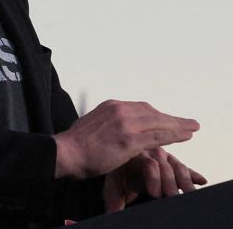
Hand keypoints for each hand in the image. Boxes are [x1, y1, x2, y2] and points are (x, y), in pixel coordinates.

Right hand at [53, 100, 198, 179]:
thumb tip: (112, 129)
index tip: (166, 120)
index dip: (157, 115)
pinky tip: (185, 136)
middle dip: (171, 118)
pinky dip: (175, 136)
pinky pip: (158, 136)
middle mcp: (119, 110)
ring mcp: (126, 124)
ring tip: (192, 128)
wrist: (66, 153)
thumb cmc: (75, 145)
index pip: (140, 107)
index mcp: (110, 106)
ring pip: (159, 123)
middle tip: (186, 123)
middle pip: (153, 112)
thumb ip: (106, 123)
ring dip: (179, 125)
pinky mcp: (130, 140)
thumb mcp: (92, 125)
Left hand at [103, 147, 207, 211]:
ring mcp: (165, 158)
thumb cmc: (117, 180)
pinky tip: (201, 181)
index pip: (149, 164)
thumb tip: (111, 217)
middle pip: (166, 166)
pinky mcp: (175, 164)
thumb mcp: (113, 191)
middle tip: (173, 198)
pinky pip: (186, 169)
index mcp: (135, 156)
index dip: (154, 178)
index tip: (154, 194)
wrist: (121, 167)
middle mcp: (152, 153)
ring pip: (178, 167)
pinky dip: (194, 175)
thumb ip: (114, 204)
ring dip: (185, 182)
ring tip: (189, 196)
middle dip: (170, 183)